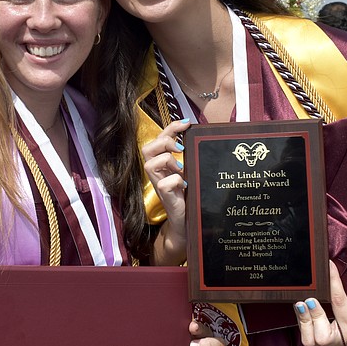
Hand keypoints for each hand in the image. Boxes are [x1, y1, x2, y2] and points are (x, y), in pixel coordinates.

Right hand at [142, 119, 189, 237]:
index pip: (159, 139)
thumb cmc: (189, 195)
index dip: (170, 128)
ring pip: (149, 164)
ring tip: (180, 167)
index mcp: (162, 164)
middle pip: (147, 148)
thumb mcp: (189, 172)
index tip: (186, 123)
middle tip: (180, 148)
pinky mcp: (164, 196)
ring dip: (166, 160)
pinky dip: (176, 180)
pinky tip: (185, 185)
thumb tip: (199, 139)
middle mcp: (157, 173)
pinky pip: (163, 183)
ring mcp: (158, 184)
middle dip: (164, 141)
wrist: (187, 222)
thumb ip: (189, 158)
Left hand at [293, 261, 346, 345]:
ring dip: (303, 320)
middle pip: (323, 336)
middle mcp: (341, 341)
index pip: (340, 304)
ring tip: (300, 303)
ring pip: (310, 341)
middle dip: (314, 315)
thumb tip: (333, 266)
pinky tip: (300, 308)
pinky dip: (301, 322)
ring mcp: (329, 344)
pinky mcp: (320, 343)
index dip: (333, 283)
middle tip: (310, 298)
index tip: (329, 266)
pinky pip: (307, 337)